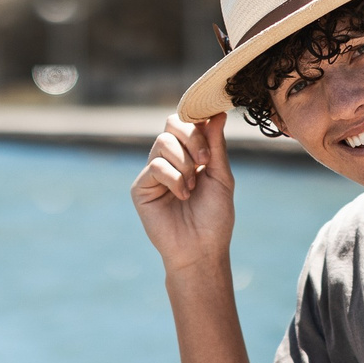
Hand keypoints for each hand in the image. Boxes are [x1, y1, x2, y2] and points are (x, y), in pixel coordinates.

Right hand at [131, 111, 234, 274]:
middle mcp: (171, 160)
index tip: (213, 129)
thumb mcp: (221, 177)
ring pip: (163, 143)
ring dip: (184, 162)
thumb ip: (216, 145)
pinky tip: (182, 195)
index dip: (198, 120)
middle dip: (192, 137)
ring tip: (193, 187)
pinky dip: (173, 178)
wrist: (202, 249)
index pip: (188, 121)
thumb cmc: (215, 217)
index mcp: (191, 154)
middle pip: (171, 124)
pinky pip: (155, 166)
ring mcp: (154, 173)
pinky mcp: (141, 188)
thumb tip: (219, 113)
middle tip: (205, 160)